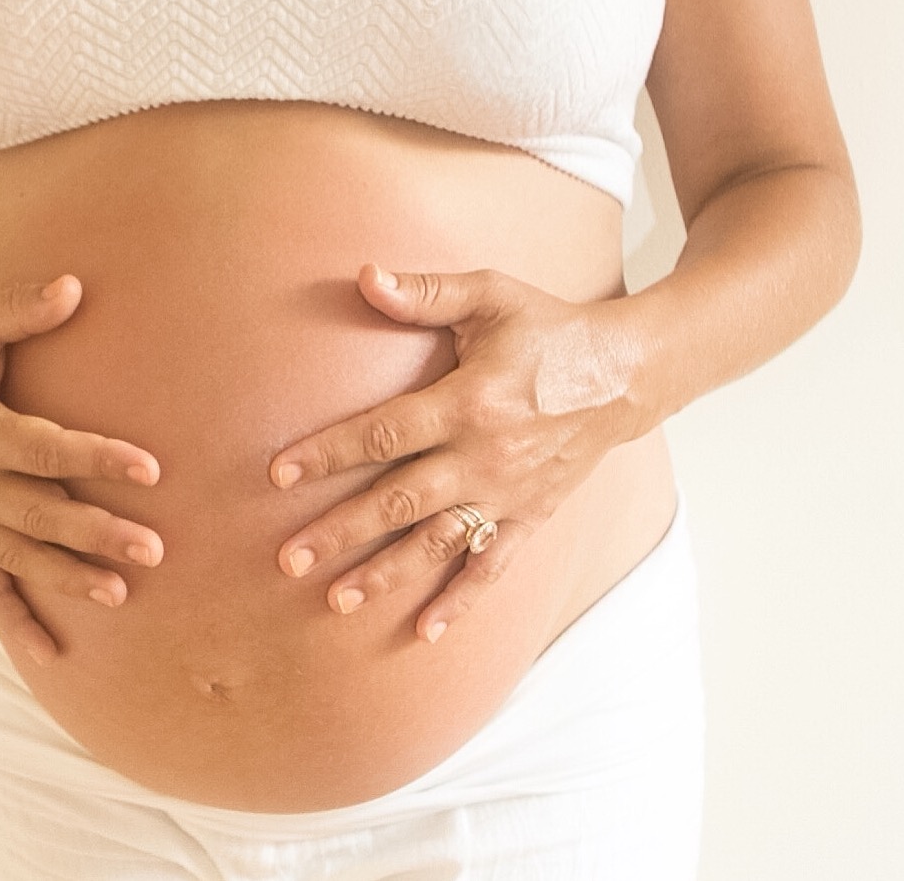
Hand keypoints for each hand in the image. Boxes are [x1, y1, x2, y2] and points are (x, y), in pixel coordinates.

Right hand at [0, 275, 162, 665]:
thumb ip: (18, 306)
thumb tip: (76, 285)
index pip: (43, 448)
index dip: (95, 457)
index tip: (151, 468)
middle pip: (38, 513)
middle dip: (96, 533)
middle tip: (155, 548)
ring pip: (18, 556)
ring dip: (68, 578)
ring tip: (121, 595)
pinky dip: (14, 623)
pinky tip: (49, 656)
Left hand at [270, 264, 646, 643]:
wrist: (628, 371)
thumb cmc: (549, 329)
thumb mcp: (492, 295)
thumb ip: (427, 292)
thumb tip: (365, 275)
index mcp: (468, 401)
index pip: (384, 433)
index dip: (329, 452)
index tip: (280, 472)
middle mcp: (484, 455)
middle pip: (398, 500)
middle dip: (340, 529)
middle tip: (288, 558)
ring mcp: (508, 492)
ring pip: (436, 541)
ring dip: (386, 573)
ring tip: (336, 599)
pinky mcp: (532, 516)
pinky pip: (493, 566)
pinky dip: (462, 601)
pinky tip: (426, 632)